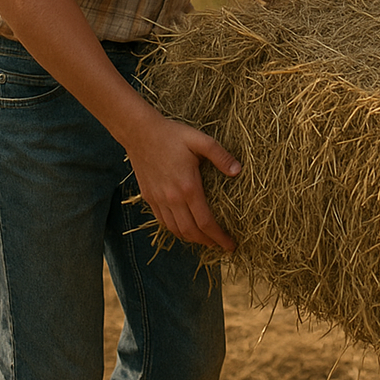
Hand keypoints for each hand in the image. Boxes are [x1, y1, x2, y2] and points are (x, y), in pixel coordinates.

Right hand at [125, 113, 240, 251]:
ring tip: (205, 240)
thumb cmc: (173, 135)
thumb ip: (221, 157)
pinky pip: (163, 221)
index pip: (206, 222)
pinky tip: (184, 227)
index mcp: (188, 188)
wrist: (141, 133)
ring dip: (192, 239)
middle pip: (191, 232)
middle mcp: (172, 199)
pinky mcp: (149, 197)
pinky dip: (176, 230)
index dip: (219, 237)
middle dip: (208, 242)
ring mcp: (158, 200)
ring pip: (176, 230)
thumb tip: (238, 172)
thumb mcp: (202, 141)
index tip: (231, 245)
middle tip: (221, 246)